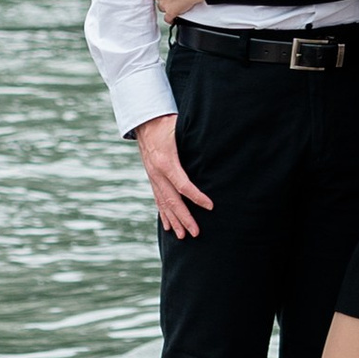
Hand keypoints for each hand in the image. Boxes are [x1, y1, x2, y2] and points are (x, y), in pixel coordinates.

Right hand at [132, 111, 212, 240]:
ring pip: (164, 203)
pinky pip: (158, 199)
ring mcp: (153, 178)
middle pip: (172, 201)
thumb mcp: (179, 128)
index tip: (210, 206)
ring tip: (183, 236)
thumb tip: (215, 140)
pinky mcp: (152, 178)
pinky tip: (168, 226)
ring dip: (174, 221)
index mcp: (166, 162)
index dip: (197, 197)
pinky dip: (164, 214)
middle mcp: (157, 173)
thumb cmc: (165, 123)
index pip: (183, 185)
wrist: (144, 121)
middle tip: (196, 233)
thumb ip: (193, 137)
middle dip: (185, 218)